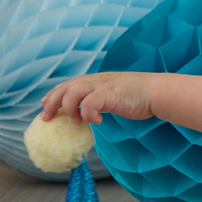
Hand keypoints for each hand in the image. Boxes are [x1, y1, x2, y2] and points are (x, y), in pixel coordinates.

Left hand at [40, 72, 158, 124]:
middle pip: (66, 87)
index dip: (54, 94)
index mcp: (96, 79)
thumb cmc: (139, 96)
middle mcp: (97, 80)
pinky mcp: (110, 94)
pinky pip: (90, 104)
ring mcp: (103, 86)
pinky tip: (97, 122)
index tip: (44, 104)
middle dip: (52, 102)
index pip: (69, 84)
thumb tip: (89, 112)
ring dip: (69, 108)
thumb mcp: (114, 94)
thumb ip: (100, 98)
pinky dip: (88, 114)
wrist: (157, 91)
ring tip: (75, 121)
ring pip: (73, 92)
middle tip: (46, 118)